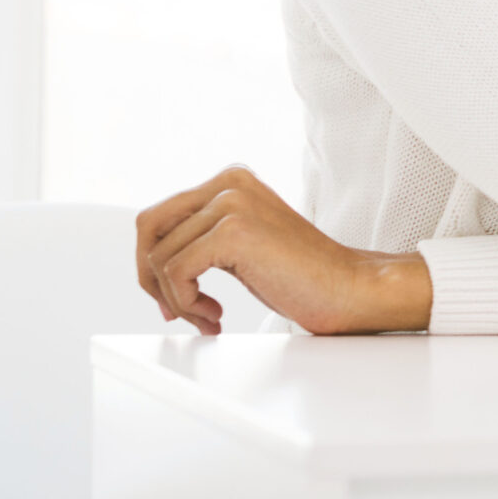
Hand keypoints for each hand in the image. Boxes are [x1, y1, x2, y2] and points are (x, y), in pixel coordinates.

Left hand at [134, 167, 432, 335]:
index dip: (155, 262)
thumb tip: (149, 262)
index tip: (176, 296)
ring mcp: (231, 203)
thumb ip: (203, 237)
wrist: (349, 289)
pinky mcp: (233, 231)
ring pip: (159, 257)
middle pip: (148, 228)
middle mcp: (229, 183)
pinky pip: (174, 273)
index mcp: (231, 181)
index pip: (159, 216)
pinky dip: (186, 304)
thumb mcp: (242, 245)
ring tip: (209, 317)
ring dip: (175, 300)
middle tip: (178, 309)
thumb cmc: (304, 276)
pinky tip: (216, 317)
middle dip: (151, 277)